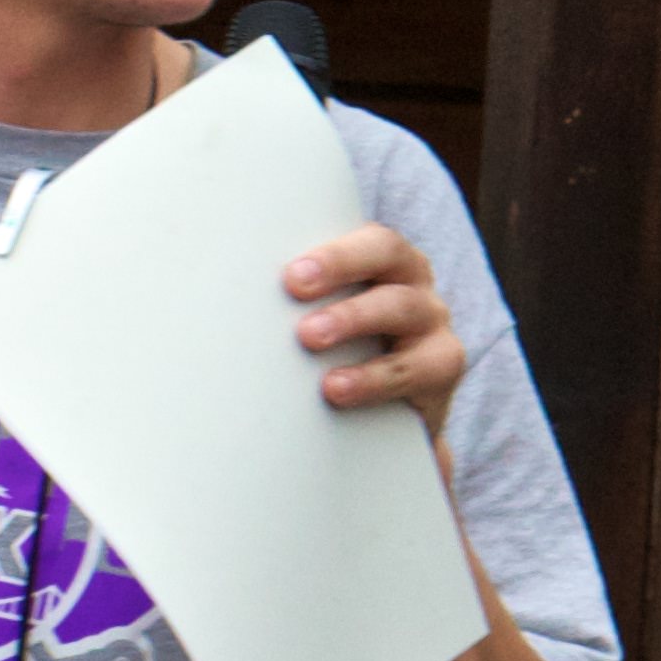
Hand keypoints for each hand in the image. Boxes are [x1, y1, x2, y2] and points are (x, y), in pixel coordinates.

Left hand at [286, 225, 465, 445]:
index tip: (290, 272)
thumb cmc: (341, 358)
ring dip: (353, 318)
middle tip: (294, 287)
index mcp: (383, 260)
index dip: (333, 251)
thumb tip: (219, 298)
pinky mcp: (441, 367)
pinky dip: (373, 379)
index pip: (366, 237)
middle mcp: (412, 282)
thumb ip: (290, 306)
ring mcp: (432, 322)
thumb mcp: (317, 322)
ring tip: (310, 337)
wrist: (388, 423)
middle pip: (388, 255)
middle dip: (340, 266)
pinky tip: (338, 388)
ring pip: (402, 307)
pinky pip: (414, 369)